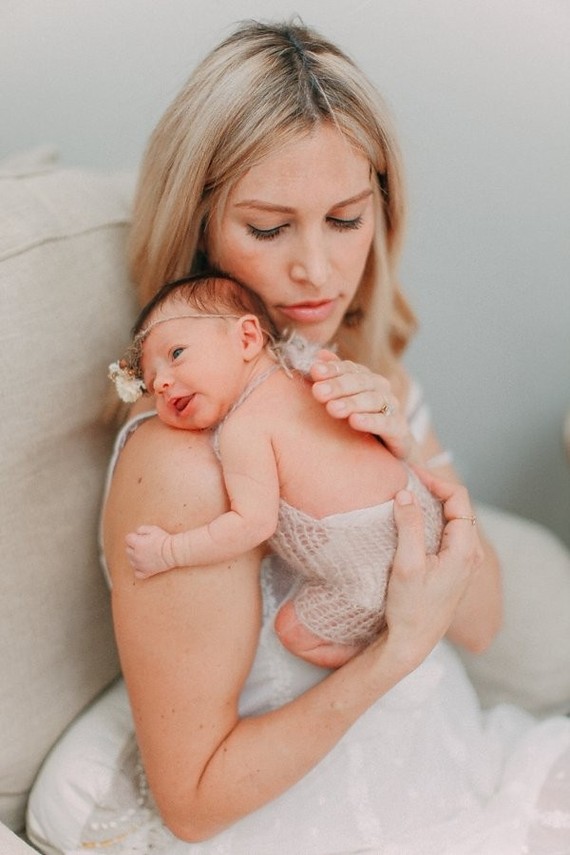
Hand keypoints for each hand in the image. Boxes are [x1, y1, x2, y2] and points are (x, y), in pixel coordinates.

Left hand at [125, 524, 175, 577]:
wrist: (173, 552)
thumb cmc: (164, 539)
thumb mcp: (153, 528)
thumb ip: (141, 529)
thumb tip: (136, 533)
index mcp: (137, 544)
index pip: (127, 538)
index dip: (134, 537)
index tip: (141, 537)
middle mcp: (136, 555)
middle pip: (127, 550)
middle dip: (133, 547)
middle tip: (144, 545)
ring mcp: (140, 565)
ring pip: (131, 561)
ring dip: (135, 557)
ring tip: (146, 554)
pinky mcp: (146, 572)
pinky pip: (137, 573)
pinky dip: (139, 569)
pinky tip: (144, 564)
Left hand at [309, 350, 414, 459]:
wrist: (391, 450)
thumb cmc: (363, 419)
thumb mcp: (346, 398)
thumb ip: (334, 377)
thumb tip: (319, 355)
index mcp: (366, 379)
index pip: (349, 368)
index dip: (332, 369)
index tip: (314, 371)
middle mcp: (381, 389)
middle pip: (360, 382)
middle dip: (338, 386)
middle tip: (318, 392)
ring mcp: (392, 407)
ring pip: (372, 400)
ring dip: (352, 403)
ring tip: (332, 408)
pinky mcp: (399, 428)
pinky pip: (385, 423)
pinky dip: (370, 421)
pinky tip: (354, 421)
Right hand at [382, 471, 483, 667]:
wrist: (413, 642)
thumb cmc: (410, 608)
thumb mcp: (406, 564)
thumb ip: (409, 526)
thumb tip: (406, 494)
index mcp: (465, 549)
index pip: (459, 499)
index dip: (436, 481)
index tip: (412, 474)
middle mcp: (471, 553)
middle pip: (459, 506)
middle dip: (435, 489)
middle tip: (408, 480)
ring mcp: (466, 561)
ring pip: (454, 519)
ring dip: (434, 504)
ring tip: (409, 495)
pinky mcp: (456, 568)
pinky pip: (449, 533)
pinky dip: (434, 519)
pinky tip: (413, 520)